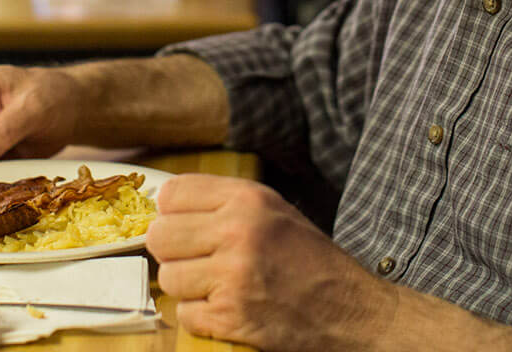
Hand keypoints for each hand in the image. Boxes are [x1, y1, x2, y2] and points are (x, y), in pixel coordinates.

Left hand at [146, 175, 395, 350]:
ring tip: (216, 288)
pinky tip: (227, 309)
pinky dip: (201, 317)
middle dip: (173, 253)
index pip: (172, 194)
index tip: (183, 227)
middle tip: (197, 261)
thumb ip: (225, 203)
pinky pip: (185, 314)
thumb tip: (168, 208)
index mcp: (248, 199)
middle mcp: (237, 231)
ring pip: (168, 278)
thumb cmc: (311, 260)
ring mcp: (232, 275)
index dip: (172, 214)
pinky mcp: (231, 316)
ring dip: (187, 289)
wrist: (351, 310)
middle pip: (160, 236)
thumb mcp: (274, 211)